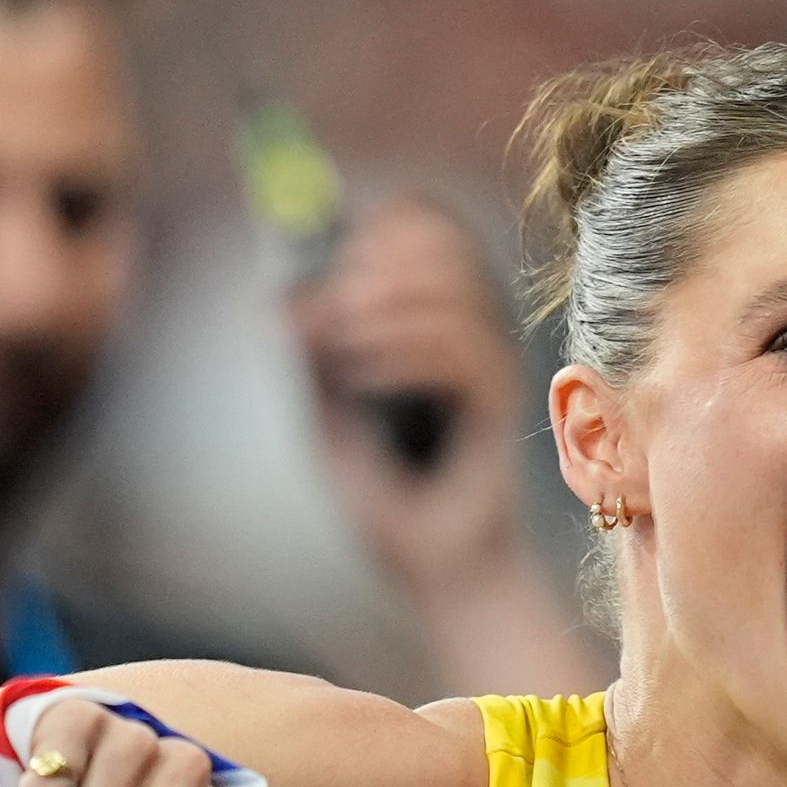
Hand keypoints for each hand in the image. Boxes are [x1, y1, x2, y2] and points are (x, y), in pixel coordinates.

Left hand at [294, 194, 531, 596]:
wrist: (431, 565)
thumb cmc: (388, 491)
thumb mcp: (325, 408)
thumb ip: (312, 348)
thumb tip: (285, 294)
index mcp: (431, 309)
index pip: (420, 221)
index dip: (370, 230)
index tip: (324, 278)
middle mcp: (469, 321)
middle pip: (438, 237)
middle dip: (372, 264)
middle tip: (331, 316)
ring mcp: (489, 357)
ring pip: (452, 286)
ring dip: (382, 309)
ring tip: (344, 354)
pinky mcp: (501, 399)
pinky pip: (463, 348)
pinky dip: (403, 353)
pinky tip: (365, 380)